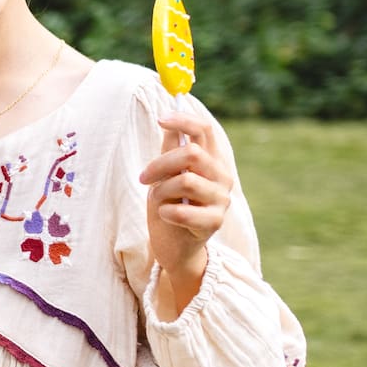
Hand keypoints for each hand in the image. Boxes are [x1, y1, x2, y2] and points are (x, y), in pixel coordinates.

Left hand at [140, 112, 233, 314]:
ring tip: (157, 200)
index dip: (184, 120)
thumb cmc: (170, 207)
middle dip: (160, 164)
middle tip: (143, 178)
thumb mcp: (165, 176)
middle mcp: (222, 177)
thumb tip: (167, 120)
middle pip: (191, 153)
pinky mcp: (214, 222)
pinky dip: (166, 212)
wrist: (175, 248)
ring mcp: (221, 200)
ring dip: (161, 190)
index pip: (205, 130)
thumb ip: (170, 150)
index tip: (161, 119)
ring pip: (185, 180)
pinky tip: (165, 216)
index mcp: (211, 161)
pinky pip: (182, 210)